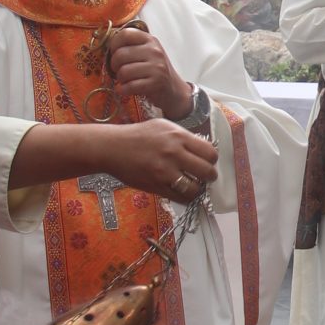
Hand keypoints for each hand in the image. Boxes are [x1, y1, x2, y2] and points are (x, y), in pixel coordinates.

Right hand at [99, 122, 218, 201]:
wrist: (113, 148)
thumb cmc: (139, 135)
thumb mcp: (163, 126)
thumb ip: (183, 137)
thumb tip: (201, 150)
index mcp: (178, 136)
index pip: (210, 152)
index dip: (211, 159)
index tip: (207, 161)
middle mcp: (174, 154)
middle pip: (207, 171)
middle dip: (209, 176)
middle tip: (205, 176)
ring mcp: (165, 172)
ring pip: (195, 188)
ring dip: (198, 189)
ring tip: (194, 186)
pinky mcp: (156, 186)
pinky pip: (180, 198)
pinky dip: (185, 197)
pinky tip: (183, 192)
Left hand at [102, 24, 193, 119]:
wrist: (174, 90)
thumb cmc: (154, 70)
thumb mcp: (147, 53)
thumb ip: (131, 46)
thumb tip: (106, 46)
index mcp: (149, 40)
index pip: (124, 34)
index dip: (114, 44)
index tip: (115, 53)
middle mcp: (154, 51)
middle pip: (120, 55)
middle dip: (114, 66)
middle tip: (119, 71)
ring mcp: (156, 67)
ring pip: (123, 71)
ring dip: (120, 79)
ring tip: (125, 80)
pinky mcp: (156, 83)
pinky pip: (129, 86)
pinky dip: (122, 90)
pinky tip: (125, 89)